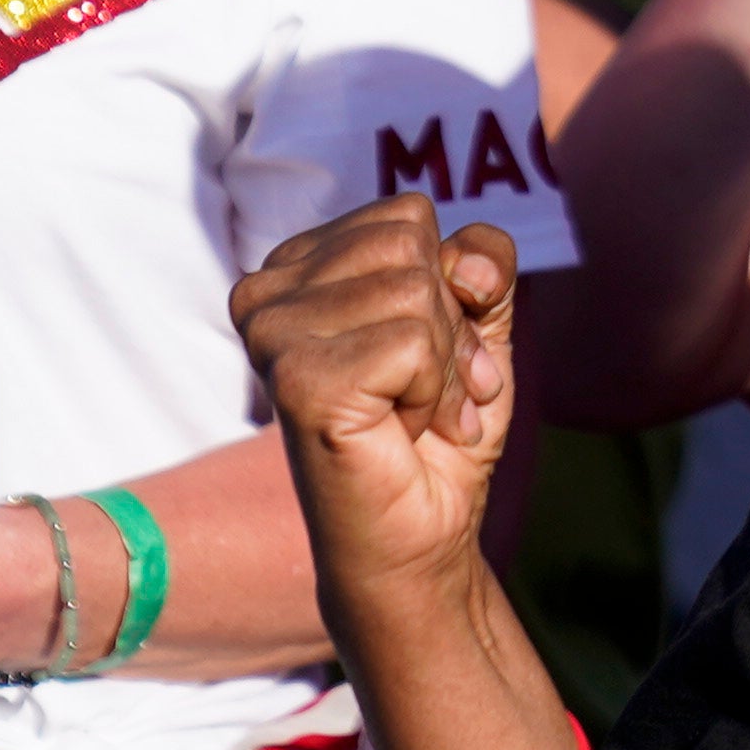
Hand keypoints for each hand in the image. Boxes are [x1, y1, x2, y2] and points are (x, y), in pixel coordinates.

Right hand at [237, 188, 525, 635]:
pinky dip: (433, 395)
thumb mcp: (476, 324)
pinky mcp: (296, 381)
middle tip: (425, 391)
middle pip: (411, 243)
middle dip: (448, 324)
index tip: (425, 354)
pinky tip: (404, 433)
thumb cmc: (438, 430)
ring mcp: (273, 335)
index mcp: (296, 264)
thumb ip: (482, 263)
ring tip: (414, 414)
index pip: (407, 215)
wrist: (423, 534)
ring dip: (443, 365)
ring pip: (416, 289)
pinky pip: (411, 343)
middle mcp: (267, 291)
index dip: (446, 286)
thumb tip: (467, 265)